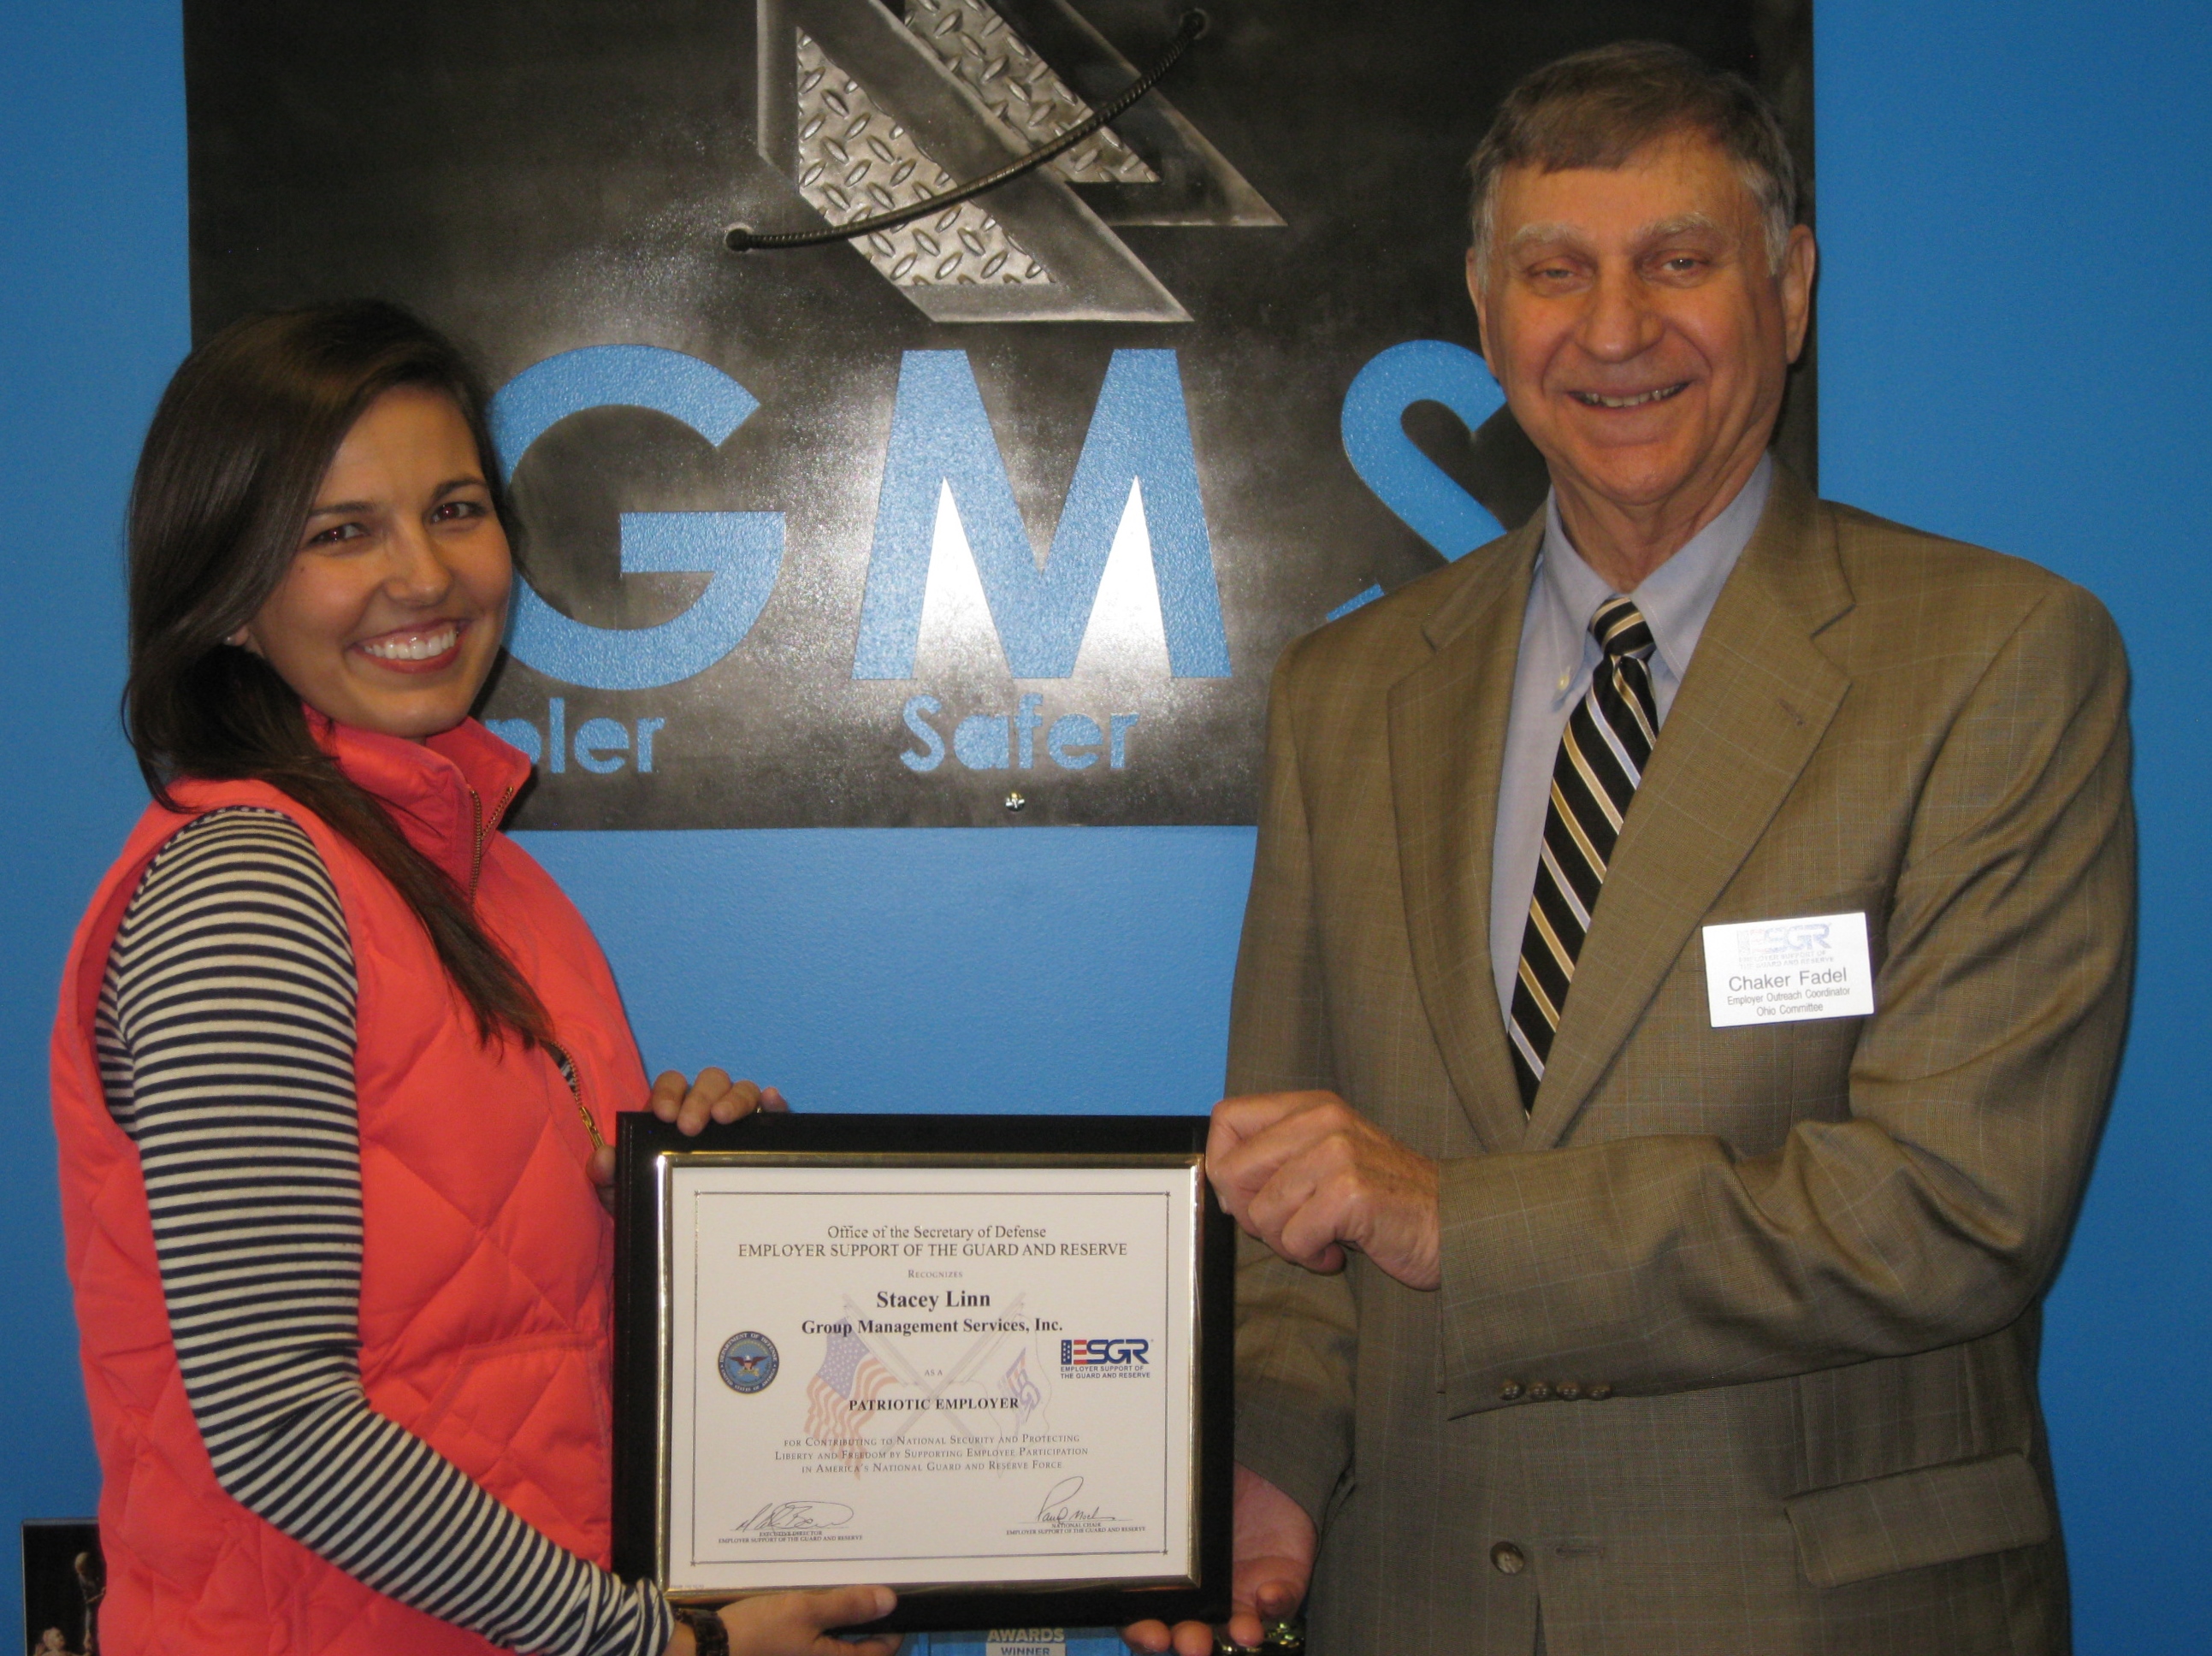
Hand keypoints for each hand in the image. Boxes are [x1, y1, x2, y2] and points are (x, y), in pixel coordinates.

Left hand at [591, 1070, 790, 1208]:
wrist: (686, 1238)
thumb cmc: (656, 1201)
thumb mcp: (625, 1193)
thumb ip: (608, 1175)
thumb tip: (603, 1158)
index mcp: (674, 1112)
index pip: (673, 1083)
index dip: (668, 1091)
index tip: (663, 1115)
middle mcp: (708, 1108)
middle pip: (711, 1081)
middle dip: (700, 1097)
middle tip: (691, 1127)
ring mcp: (740, 1119)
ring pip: (743, 1089)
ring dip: (734, 1098)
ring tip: (724, 1118)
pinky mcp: (766, 1135)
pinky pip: (775, 1112)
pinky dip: (774, 1101)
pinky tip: (771, 1101)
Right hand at [663, 1586, 899, 1655]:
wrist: (708, 1649)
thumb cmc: (761, 1631)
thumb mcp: (806, 1610)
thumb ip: (849, 1606)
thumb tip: (890, 1602)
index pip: (879, 1651)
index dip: (892, 1627)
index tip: (895, 1601)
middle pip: (855, 1648)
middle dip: (863, 1620)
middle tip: (866, 1588)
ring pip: (832, 1643)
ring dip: (838, 1620)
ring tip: (838, 1588)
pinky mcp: (784, 1652)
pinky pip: (812, 1641)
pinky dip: (817, 1624)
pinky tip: (810, 1599)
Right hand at [1122, 1465, 1312, 1653]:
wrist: (1261, 1469)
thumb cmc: (1211, 1483)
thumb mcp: (1180, 1492)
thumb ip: (1162, 1504)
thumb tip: (1135, 1502)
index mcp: (1171, 1576)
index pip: (1148, 1615)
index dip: (1145, 1631)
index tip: (1152, 1635)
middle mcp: (1204, 1595)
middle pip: (1190, 1632)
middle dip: (1190, 1642)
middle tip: (1193, 1643)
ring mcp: (1243, 1594)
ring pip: (1237, 1629)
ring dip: (1237, 1634)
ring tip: (1241, 1631)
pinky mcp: (1278, 1585)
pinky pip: (1280, 1604)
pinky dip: (1275, 1603)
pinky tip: (1269, 1594)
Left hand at [1206, 1091, 1440, 1289]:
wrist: (1454, 1221)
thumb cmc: (1388, 1199)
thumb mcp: (1330, 1158)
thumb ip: (1279, 1158)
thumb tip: (1223, 1185)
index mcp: (1312, 1107)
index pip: (1227, 1118)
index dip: (1223, 1166)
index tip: (1247, 1195)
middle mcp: (1322, 1121)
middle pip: (1232, 1171)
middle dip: (1251, 1214)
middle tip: (1290, 1226)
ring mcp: (1337, 1154)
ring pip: (1260, 1212)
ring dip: (1287, 1242)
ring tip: (1324, 1237)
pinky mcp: (1350, 1192)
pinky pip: (1293, 1238)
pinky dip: (1311, 1256)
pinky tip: (1340, 1249)